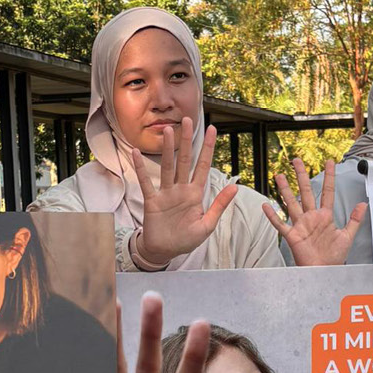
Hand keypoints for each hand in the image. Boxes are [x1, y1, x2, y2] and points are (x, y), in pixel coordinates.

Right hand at [132, 119, 238, 266]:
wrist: (165, 251)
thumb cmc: (186, 239)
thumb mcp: (207, 225)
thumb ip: (219, 205)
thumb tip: (235, 186)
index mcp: (195, 194)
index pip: (203, 166)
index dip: (208, 149)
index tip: (212, 130)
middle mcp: (180, 189)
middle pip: (184, 160)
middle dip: (187, 141)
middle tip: (188, 120)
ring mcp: (166, 193)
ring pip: (167, 167)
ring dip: (168, 150)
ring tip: (169, 131)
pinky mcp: (152, 201)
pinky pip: (146, 182)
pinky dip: (141, 168)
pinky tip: (137, 153)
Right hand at [264, 158, 365, 266]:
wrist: (324, 271)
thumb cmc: (334, 256)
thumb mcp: (347, 236)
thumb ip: (355, 219)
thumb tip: (363, 204)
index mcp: (325, 216)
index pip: (327, 192)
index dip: (329, 176)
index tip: (329, 162)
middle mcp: (312, 217)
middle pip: (306, 192)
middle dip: (301, 175)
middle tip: (296, 160)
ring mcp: (301, 225)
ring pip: (291, 203)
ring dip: (285, 189)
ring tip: (279, 175)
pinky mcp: (292, 236)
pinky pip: (280, 224)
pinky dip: (273, 215)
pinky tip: (267, 205)